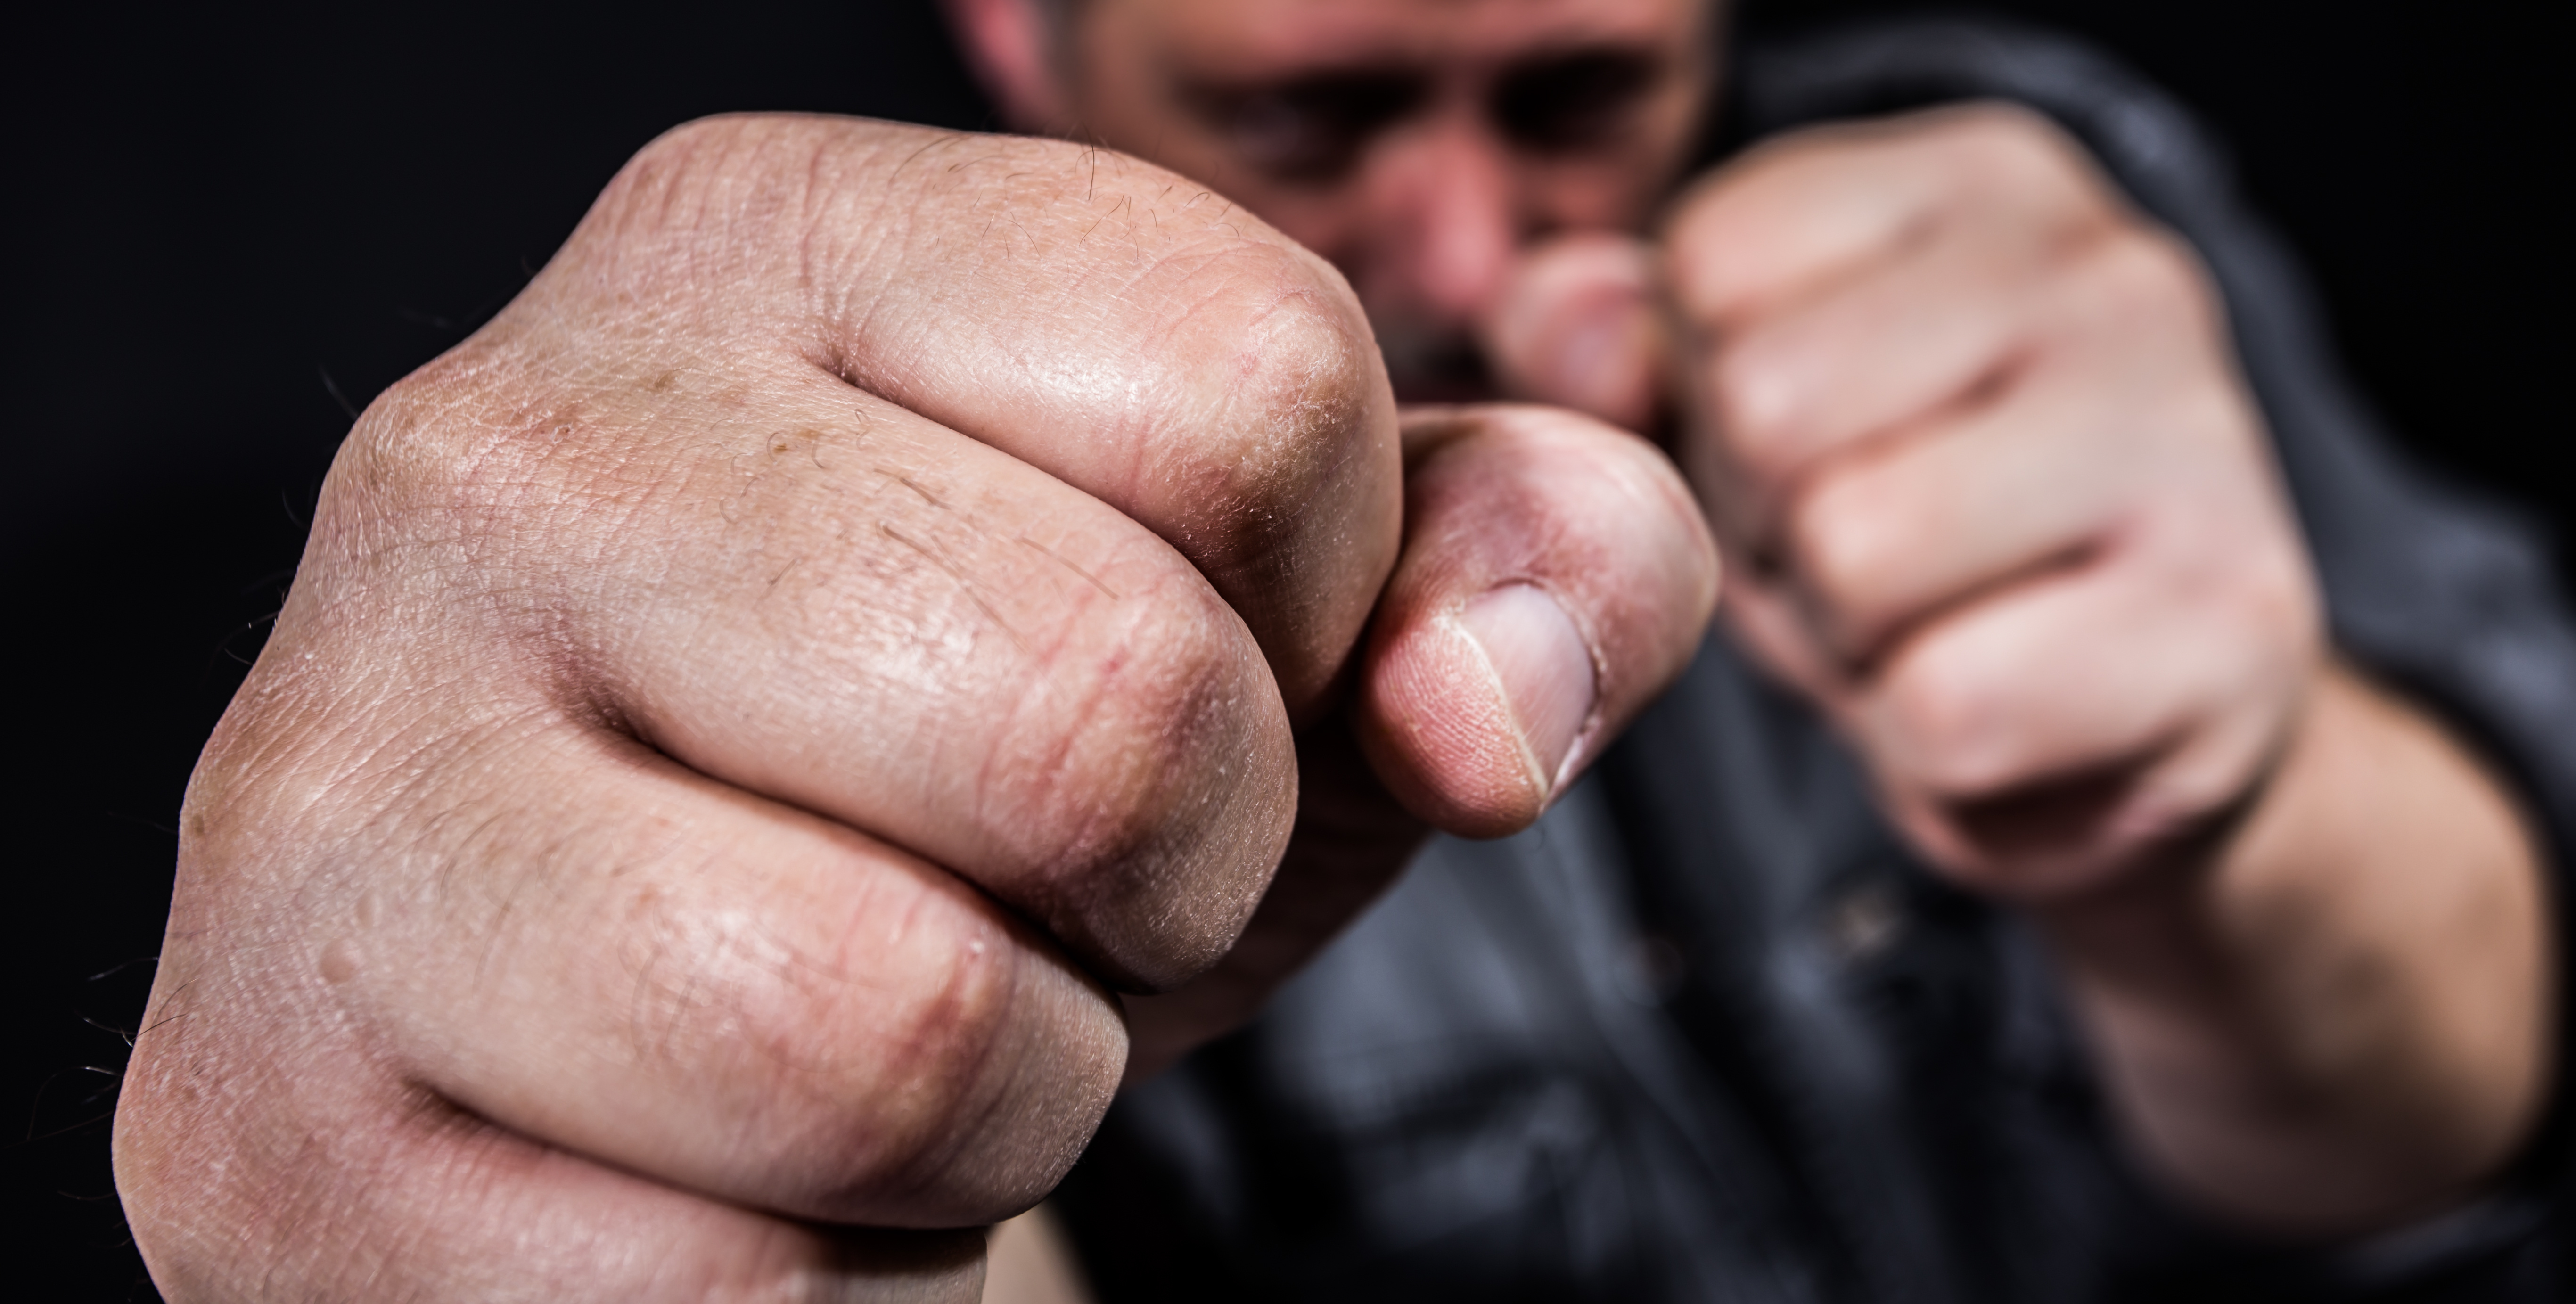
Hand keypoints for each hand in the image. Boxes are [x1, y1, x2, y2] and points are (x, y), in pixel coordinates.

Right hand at [112, 116, 1715, 1300]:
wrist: (643, 1048)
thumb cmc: (982, 786)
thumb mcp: (1292, 623)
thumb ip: (1518, 562)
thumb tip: (1498, 705)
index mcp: (755, 239)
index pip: (1253, 384)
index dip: (1308, 614)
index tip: (1172, 670)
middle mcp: (496, 454)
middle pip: (1107, 704)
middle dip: (1172, 874)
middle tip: (1031, 882)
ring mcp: (332, 791)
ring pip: (894, 1020)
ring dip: (1001, 1094)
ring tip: (891, 1021)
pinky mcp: (271, 1126)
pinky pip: (732, 1283)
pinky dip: (829, 1285)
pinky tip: (734, 1167)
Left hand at [1492, 105, 2548, 1233]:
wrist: (2125, 716)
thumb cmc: (1910, 534)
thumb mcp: (1734, 409)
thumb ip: (1610, 339)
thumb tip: (1557, 333)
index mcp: (1982, 181)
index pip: (1711, 264)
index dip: (1705, 401)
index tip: (1804, 451)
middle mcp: (2113, 274)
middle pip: (1771, 408)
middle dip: (1774, 525)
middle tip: (1861, 561)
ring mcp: (2200, 442)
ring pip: (1856, 554)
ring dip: (1847, 639)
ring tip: (1925, 626)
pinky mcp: (2232, 628)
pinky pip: (1948, 706)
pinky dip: (1927, 744)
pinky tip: (1999, 707)